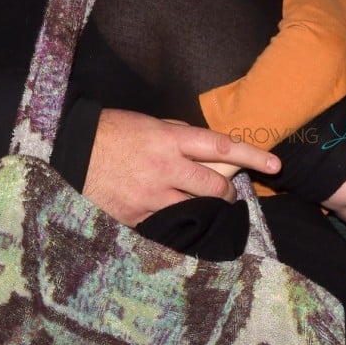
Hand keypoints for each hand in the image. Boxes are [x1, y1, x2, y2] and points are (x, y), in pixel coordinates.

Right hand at [83, 108, 280, 226]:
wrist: (71, 153)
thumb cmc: (110, 131)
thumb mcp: (147, 123)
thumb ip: (176, 134)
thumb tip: (200, 146)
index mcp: (168, 138)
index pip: (220, 147)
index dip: (251, 155)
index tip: (274, 163)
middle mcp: (164, 167)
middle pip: (214, 185)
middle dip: (227, 191)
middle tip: (226, 191)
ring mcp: (151, 195)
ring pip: (195, 209)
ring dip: (204, 207)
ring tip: (197, 202)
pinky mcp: (137, 216)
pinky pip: (168, 222)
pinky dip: (173, 217)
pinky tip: (165, 210)